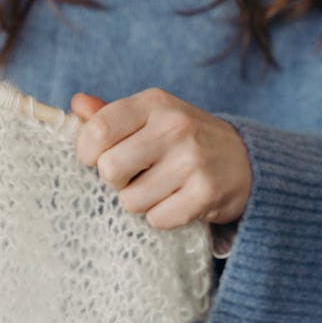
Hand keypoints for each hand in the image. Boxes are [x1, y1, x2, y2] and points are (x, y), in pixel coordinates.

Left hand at [71, 88, 251, 230]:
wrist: (244, 161)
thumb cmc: (183, 140)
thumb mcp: (150, 118)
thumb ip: (110, 114)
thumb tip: (77, 104)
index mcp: (153, 103)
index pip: (97, 131)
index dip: (87, 153)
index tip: (98, 158)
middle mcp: (174, 126)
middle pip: (109, 170)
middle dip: (116, 181)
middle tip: (135, 176)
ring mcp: (192, 159)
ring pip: (130, 201)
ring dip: (140, 202)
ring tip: (160, 188)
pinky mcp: (205, 192)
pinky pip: (157, 219)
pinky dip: (162, 217)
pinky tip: (177, 201)